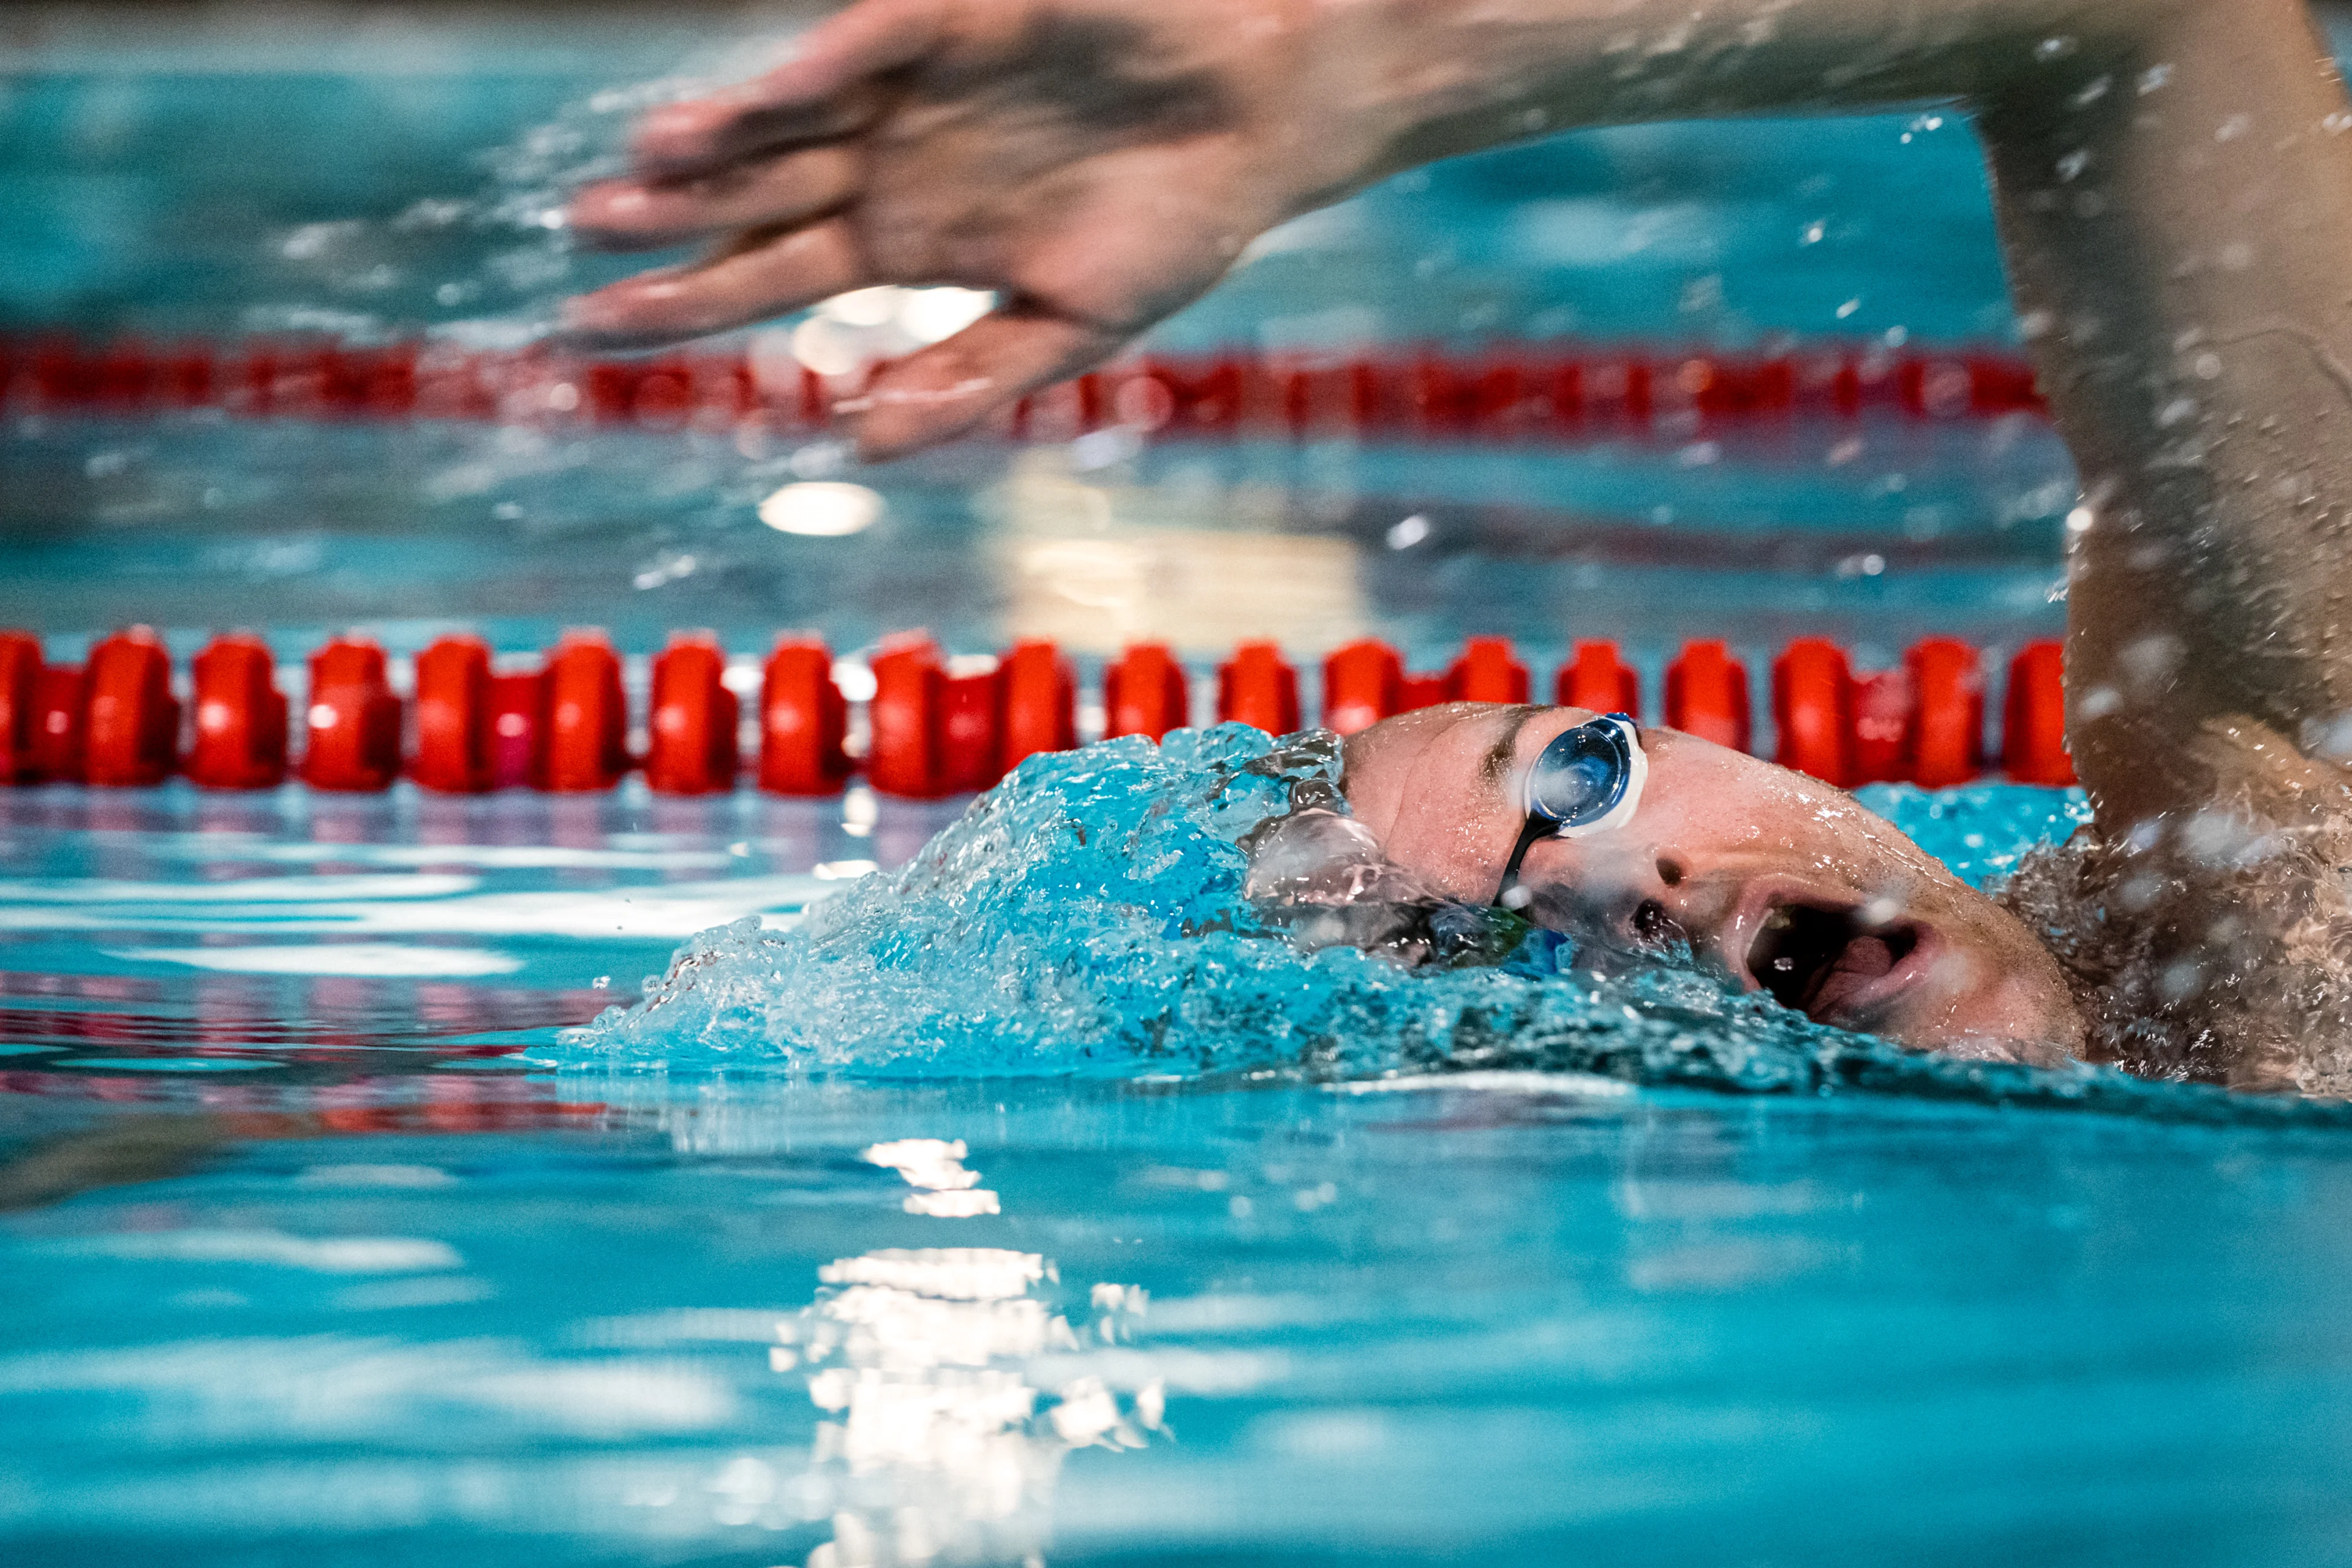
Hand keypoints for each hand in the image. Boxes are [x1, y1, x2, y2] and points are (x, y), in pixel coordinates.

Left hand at [565, 0, 1387, 457]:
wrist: (1267, 114)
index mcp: (913, 238)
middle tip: (578, 247)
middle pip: (752, 200)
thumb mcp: (1072, 325)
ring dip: (709, 151)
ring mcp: (917, 91)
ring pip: (784, 123)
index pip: (773, 275)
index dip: (686, 303)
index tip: (597, 335)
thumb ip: (969, 381)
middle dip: (667, 227)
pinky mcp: (956, 20)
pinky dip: (803, 81)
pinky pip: (862, 48)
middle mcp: (895, 163)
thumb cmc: (1182, 219)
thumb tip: (861, 444)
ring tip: (628, 181)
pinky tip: (738, 116)